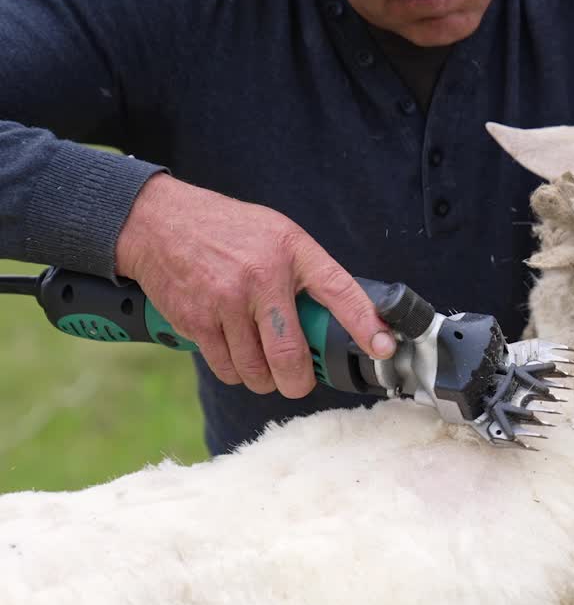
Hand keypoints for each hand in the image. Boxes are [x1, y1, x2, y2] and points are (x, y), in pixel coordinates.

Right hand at [115, 174, 394, 397]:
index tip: (385, 349)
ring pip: (256, 372)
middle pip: (289, 358)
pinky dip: (236, 372)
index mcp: (291, 253)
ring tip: (265, 364)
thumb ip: (311, 272)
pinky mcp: (195, 321)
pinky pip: (226, 369)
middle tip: (300, 381)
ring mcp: (224, 303)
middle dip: (299, 382)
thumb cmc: (228, 230)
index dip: (365, 325)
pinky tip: (237, 353)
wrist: (157, 222)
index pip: (339, 291)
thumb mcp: (280, 234)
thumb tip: (347, 316)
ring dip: (265, 380)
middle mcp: (260, 279)